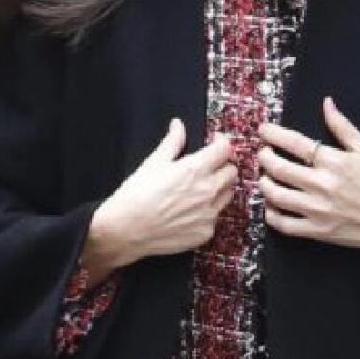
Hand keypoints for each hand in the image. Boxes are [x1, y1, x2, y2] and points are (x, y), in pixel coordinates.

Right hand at [80, 120, 236, 279]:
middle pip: (232, 172)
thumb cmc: (137, 196)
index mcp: (195, 169)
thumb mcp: (153, 162)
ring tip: (201, 190)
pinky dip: (209, 212)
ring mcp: (209, 213)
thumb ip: (172, 142)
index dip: (222, 143)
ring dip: (220, 188)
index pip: (225, 149)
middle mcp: (208, 191)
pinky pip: (216, 217)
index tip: (217, 143)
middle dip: (223, 166)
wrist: (127, 230)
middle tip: (210, 167)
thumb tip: (178, 126)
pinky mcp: (207, 232)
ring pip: (228, 194)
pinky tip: (192, 211)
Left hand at [258, 95, 359, 284]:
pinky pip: (285, 225)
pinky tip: (271, 208)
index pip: (295, 143)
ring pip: (277, 197)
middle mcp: (323, 185)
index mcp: (334, 161)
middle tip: (263, 154)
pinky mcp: (318, 231)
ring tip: (264, 178)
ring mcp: (319, 210)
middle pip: (280, 169)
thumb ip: (342, 126)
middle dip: (265, 158)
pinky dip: (272, 216)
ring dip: (264, 185)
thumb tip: (326, 103)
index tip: (263, 130)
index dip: (274, 135)